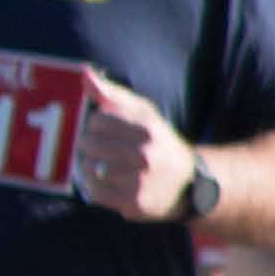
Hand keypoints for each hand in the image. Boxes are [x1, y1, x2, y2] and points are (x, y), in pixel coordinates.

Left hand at [71, 76, 193, 224]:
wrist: (189, 184)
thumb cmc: (158, 142)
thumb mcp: (143, 113)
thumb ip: (111, 93)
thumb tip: (84, 72)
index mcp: (148, 128)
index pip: (96, 121)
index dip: (100, 126)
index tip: (114, 133)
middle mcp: (146, 154)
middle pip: (88, 145)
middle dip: (92, 148)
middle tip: (109, 152)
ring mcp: (140, 181)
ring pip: (87, 169)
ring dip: (92, 169)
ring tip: (109, 169)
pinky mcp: (135, 203)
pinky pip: (94, 193)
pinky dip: (96, 188)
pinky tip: (112, 184)